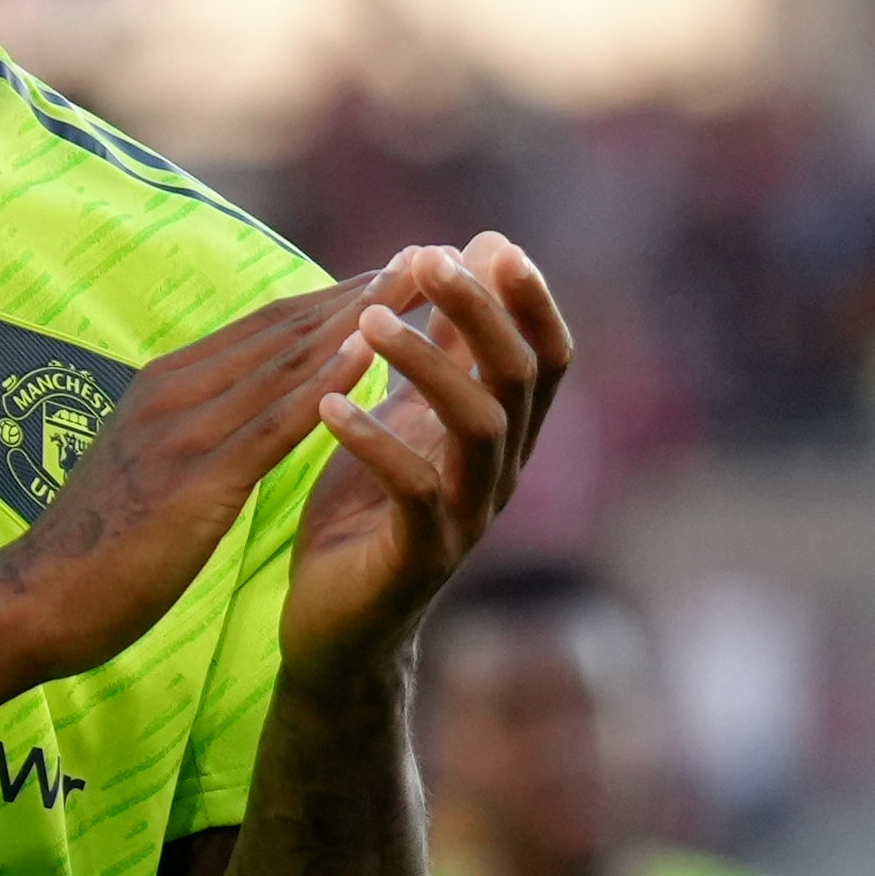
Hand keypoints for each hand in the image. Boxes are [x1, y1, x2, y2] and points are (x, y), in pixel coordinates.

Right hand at [0, 267, 423, 684]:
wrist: (36, 603)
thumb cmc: (91, 552)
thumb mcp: (144, 470)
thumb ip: (188, 434)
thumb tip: (230, 417)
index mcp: (163, 387)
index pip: (264, 329)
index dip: (332, 298)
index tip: (392, 274)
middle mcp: (175, 393)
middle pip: (285, 328)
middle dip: (362, 292)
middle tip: (431, 257)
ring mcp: (182, 431)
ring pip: (287, 363)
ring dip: (360, 319)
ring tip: (423, 286)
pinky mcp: (195, 480)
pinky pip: (272, 423)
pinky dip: (324, 384)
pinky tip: (370, 355)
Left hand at [275, 234, 574, 683]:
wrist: (336, 631)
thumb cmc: (368, 512)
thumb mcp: (407, 418)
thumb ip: (445, 351)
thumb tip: (477, 253)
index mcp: (503, 437)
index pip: (546, 359)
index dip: (532, 302)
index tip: (497, 243)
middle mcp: (499, 475)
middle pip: (518, 379)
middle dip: (479, 313)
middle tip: (426, 261)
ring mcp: (467, 520)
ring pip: (477, 428)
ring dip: (426, 365)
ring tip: (371, 320)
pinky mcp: (420, 559)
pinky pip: (413, 491)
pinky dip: (373, 441)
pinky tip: (328, 407)